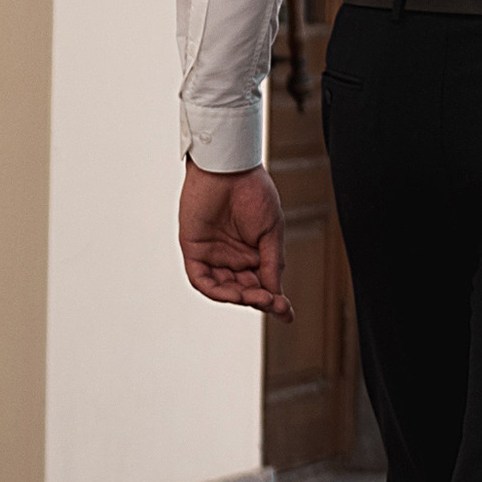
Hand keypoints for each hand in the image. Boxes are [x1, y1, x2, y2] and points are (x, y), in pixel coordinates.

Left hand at [178, 162, 291, 319]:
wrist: (230, 168)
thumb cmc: (253, 191)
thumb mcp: (271, 231)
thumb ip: (272, 263)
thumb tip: (277, 293)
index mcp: (252, 252)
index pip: (262, 283)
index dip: (274, 300)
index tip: (287, 314)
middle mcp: (231, 256)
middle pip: (244, 289)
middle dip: (259, 300)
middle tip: (275, 303)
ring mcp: (212, 255)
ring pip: (224, 289)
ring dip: (241, 297)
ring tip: (260, 297)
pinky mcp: (194, 251)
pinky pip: (202, 279)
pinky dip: (218, 290)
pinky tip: (235, 292)